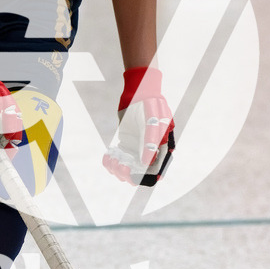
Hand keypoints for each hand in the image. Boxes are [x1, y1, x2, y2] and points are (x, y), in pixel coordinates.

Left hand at [103, 67, 174, 186]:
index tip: (132, 172)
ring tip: (111, 160)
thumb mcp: (152, 120)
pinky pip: (119, 159)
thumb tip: (146, 162)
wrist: (139, 91)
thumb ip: (151, 140)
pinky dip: (111, 161)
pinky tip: (107, 156)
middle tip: (119, 165)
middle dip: (128, 174)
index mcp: (162, 148)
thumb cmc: (150, 104)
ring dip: (117, 169)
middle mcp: (151, 152)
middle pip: (140, 174)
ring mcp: (138, 149)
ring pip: (128, 169)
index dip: (144, 177)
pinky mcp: (127, 145)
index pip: (155, 172)